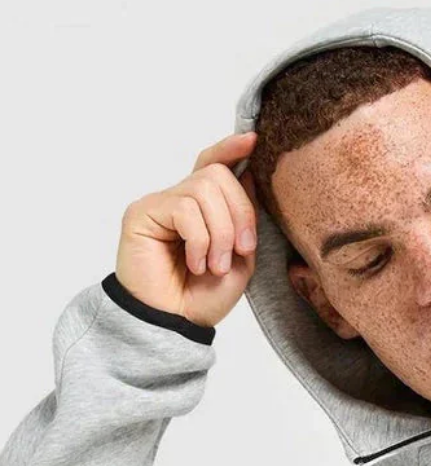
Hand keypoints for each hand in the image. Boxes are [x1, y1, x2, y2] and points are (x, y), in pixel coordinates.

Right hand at [114, 130, 260, 329]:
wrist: (174, 324)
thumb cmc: (203, 297)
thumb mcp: (239, 259)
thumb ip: (245, 221)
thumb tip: (248, 175)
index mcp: (202, 209)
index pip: (214, 164)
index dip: (231, 149)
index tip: (254, 141)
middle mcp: (179, 200)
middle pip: (218, 175)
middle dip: (240, 213)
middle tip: (240, 251)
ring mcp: (160, 204)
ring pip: (204, 190)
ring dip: (220, 234)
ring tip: (213, 266)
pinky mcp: (142, 213)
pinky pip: (185, 209)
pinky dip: (199, 240)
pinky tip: (194, 263)